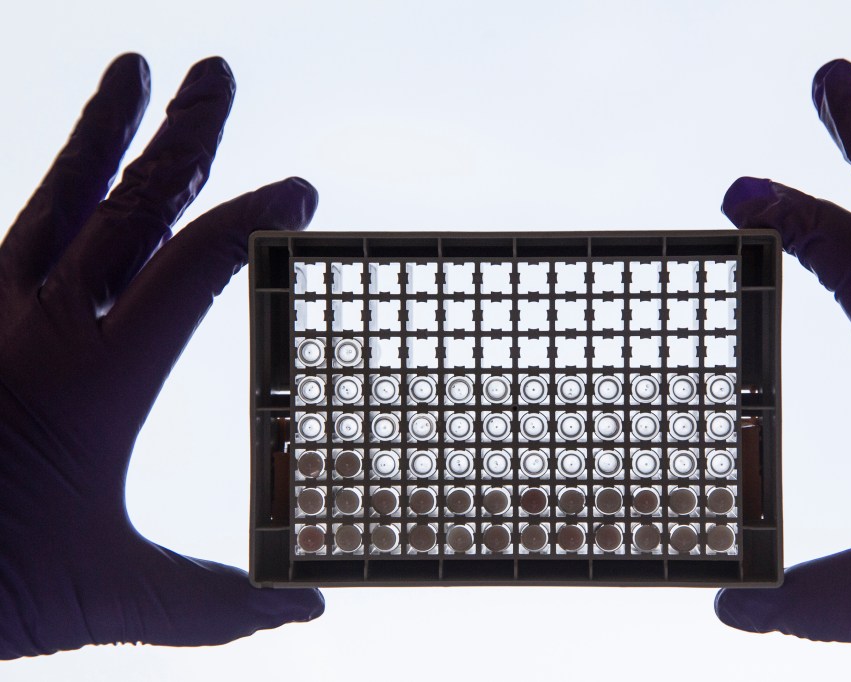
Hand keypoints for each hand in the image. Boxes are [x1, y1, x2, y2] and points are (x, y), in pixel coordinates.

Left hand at [0, 54, 322, 658]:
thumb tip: (308, 614)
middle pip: (127, 205)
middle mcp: (36, 323)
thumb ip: (218, 604)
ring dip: (98, 134)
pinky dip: (34, 202)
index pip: (195, 265)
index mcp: (95, 373)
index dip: (255, 217)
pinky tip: (48, 186)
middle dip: (182, 138)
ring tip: (129, 71)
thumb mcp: (110, 596)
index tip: (299, 187)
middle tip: (216, 75)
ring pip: (53, 199)